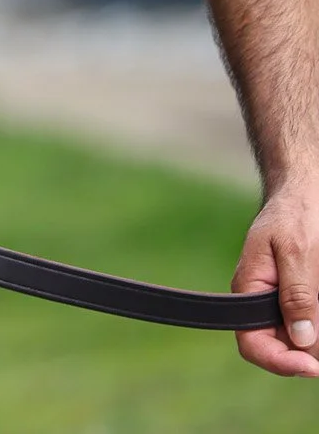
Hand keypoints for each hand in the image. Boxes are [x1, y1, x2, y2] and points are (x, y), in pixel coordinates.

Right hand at [234, 184, 318, 375]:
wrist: (306, 192)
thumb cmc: (298, 215)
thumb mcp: (298, 253)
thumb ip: (298, 295)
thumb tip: (301, 339)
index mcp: (249, 289)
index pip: (253, 344)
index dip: (281, 362)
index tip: (314, 367)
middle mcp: (261, 300)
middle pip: (278, 347)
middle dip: (306, 354)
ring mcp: (279, 300)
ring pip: (296, 339)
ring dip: (314, 340)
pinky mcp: (297, 295)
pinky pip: (306, 322)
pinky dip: (317, 324)